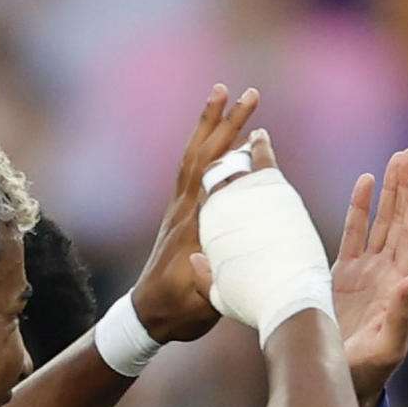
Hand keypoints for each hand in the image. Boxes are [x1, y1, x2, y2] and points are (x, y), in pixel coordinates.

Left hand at [129, 84, 259, 342]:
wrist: (148, 314)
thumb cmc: (179, 311)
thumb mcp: (200, 302)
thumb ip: (211, 279)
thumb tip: (222, 259)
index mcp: (195, 227)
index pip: (218, 181)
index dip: (238, 156)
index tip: (259, 133)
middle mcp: (185, 210)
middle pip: (206, 155)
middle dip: (227, 123)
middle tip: (249, 93)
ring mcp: (179, 208)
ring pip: (195, 155)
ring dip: (210, 123)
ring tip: (223, 93)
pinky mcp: (178, 212)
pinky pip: (190, 168)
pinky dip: (204, 145)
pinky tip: (215, 136)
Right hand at [333, 149, 407, 406]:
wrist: (341, 384)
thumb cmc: (367, 372)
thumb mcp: (388, 347)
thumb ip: (400, 316)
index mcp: (400, 286)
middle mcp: (387, 273)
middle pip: (400, 221)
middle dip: (406, 187)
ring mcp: (366, 272)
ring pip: (379, 221)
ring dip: (388, 191)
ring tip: (396, 158)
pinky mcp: (343, 275)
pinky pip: (354, 234)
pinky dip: (360, 208)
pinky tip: (365, 181)